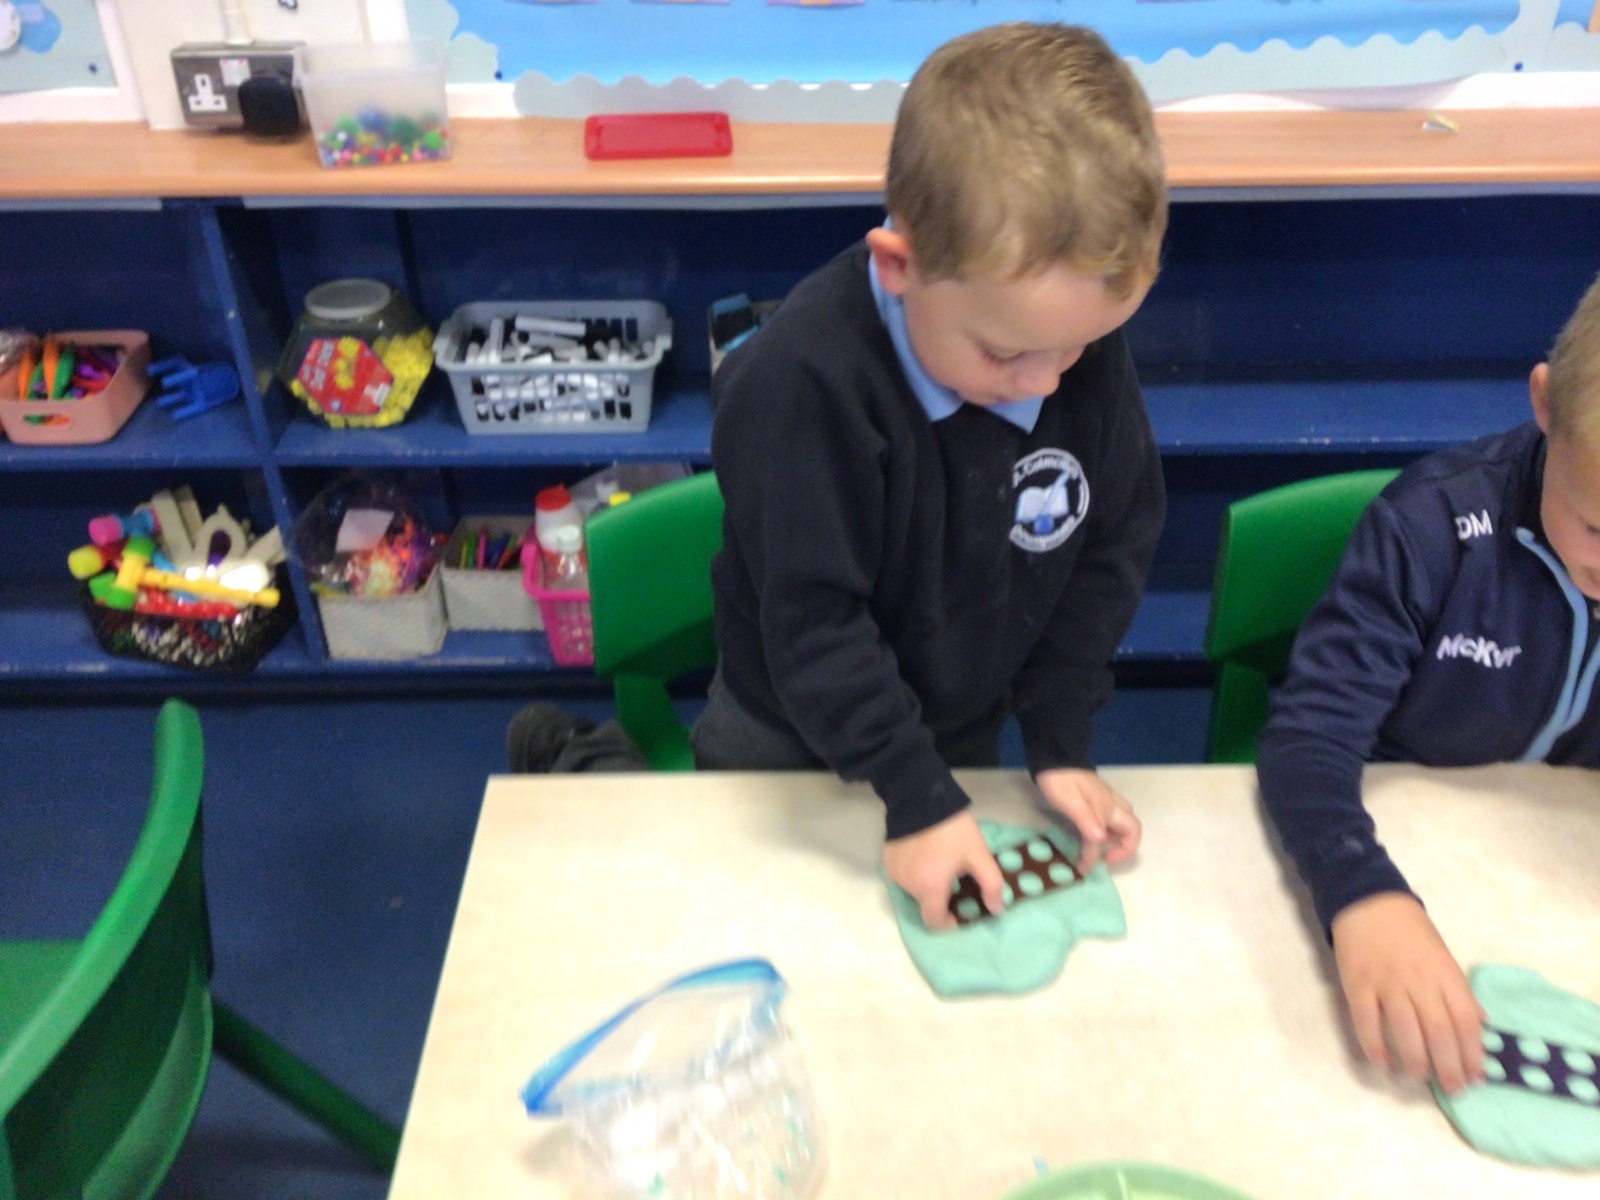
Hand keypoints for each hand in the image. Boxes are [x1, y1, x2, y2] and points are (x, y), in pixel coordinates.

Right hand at [882, 809, 1003, 930]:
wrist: (922, 798)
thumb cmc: (953, 830)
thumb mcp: (979, 855)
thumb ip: (991, 885)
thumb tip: (996, 910)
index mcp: (929, 888)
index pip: (933, 922)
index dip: (947, 922)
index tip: (957, 912)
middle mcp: (907, 885)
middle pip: (924, 903)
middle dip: (939, 896)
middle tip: (953, 878)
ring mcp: (894, 872)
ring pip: (912, 889)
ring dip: (925, 883)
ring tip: (937, 862)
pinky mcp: (887, 859)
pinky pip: (902, 875)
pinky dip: (913, 872)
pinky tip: (923, 854)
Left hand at [1034, 768, 1140, 873]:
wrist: (1056, 755)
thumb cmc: (1060, 779)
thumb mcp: (1069, 801)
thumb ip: (1085, 820)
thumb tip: (1101, 841)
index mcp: (1105, 808)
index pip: (1102, 840)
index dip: (1093, 857)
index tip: (1082, 867)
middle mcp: (1111, 805)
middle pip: (1132, 829)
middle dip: (1125, 848)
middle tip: (1105, 858)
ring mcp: (1107, 800)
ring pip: (1125, 822)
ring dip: (1119, 838)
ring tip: (1101, 848)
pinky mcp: (1100, 797)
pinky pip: (1114, 816)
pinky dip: (1110, 829)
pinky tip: (1095, 832)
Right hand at [1331, 892, 1484, 1094]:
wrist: (1369, 901)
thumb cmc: (1412, 932)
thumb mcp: (1444, 957)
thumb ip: (1459, 992)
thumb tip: (1478, 1026)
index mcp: (1445, 974)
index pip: (1465, 1020)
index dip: (1472, 1053)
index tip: (1474, 1077)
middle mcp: (1419, 981)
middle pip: (1439, 1031)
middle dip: (1449, 1066)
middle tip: (1452, 1089)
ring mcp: (1387, 983)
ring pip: (1406, 1030)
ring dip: (1416, 1060)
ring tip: (1420, 1077)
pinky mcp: (1358, 984)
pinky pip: (1367, 1022)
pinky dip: (1375, 1046)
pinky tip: (1383, 1063)